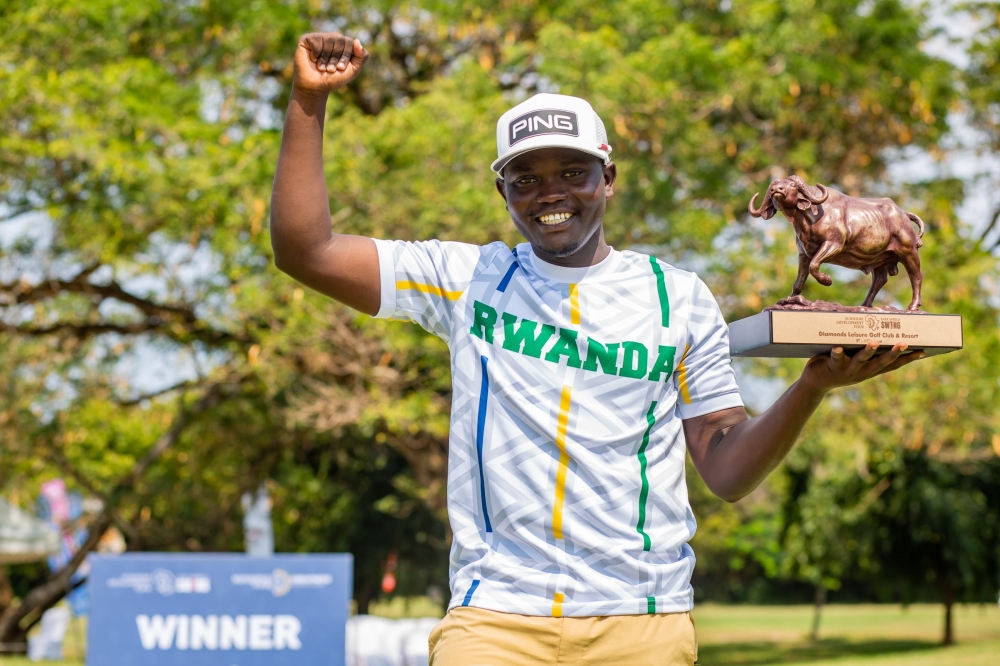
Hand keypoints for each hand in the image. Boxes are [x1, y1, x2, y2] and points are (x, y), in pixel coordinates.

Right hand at [293, 33, 368, 95]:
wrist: (315, 87)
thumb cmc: (333, 79)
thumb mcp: (353, 70)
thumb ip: (362, 57)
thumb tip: (357, 40)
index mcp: (343, 44)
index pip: (349, 42)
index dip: (345, 57)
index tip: (340, 69)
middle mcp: (331, 38)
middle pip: (339, 39)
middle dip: (336, 58)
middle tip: (330, 69)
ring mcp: (319, 37)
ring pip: (328, 40)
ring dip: (325, 58)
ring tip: (321, 67)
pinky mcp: (306, 39)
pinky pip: (315, 40)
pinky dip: (316, 54)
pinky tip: (313, 60)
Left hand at [800, 341, 924, 393]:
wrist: (815, 384)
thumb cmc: (837, 366)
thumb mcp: (854, 361)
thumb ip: (865, 351)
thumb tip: (878, 331)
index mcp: (870, 370)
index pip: (892, 365)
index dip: (907, 359)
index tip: (922, 351)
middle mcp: (862, 372)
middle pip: (880, 363)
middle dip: (893, 353)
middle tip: (904, 343)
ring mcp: (848, 371)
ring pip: (860, 360)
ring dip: (868, 351)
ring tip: (874, 342)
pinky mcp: (832, 368)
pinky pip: (835, 360)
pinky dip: (837, 354)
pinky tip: (837, 348)